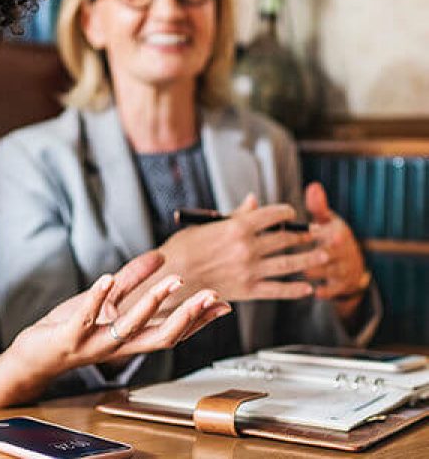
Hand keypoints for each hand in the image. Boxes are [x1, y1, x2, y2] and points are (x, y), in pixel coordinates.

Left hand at [10, 251, 230, 378]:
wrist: (35, 355)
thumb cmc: (72, 329)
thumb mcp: (106, 301)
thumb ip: (131, 280)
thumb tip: (159, 257)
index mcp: (130, 338)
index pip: (172, 331)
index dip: (198, 321)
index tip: (222, 305)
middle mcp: (119, 345)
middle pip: (161, 336)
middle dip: (188, 316)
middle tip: (209, 296)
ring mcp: (96, 343)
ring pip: (129, 327)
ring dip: (152, 303)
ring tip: (171, 281)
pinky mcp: (70, 336)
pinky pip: (86, 317)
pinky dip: (97, 298)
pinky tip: (107, 278)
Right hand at [152, 194, 321, 303]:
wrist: (169, 278)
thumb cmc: (181, 249)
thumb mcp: (205, 225)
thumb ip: (234, 215)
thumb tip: (253, 201)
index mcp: (237, 226)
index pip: (273, 214)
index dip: (287, 212)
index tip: (292, 214)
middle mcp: (248, 247)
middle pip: (286, 238)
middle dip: (303, 234)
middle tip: (316, 233)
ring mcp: (250, 270)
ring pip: (289, 263)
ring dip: (309, 259)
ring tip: (323, 256)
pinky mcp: (248, 290)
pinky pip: (278, 290)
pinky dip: (295, 289)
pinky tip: (307, 288)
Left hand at [303, 182, 367, 300]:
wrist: (353, 265)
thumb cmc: (332, 237)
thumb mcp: (329, 220)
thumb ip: (318, 206)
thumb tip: (313, 186)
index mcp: (337, 232)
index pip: (328, 231)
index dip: (315, 232)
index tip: (301, 231)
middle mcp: (342, 250)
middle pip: (327, 252)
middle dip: (312, 252)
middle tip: (292, 254)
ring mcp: (343, 269)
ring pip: (325, 271)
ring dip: (311, 271)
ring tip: (291, 271)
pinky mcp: (342, 285)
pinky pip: (333, 289)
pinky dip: (324, 291)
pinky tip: (313, 292)